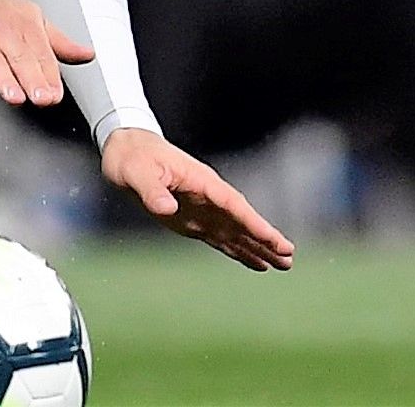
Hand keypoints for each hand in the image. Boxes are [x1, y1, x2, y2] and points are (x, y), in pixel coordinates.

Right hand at [0, 0, 92, 107]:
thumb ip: (57, 44)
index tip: (54, 94)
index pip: (41, 54)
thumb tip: (87, 55)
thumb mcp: (31, 20)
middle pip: (19, 58)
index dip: (49, 76)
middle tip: (41, 97)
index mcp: (26, 26)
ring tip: (15, 96)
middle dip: (31, 79)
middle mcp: (2, 31)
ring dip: (5, 79)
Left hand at [104, 128, 296, 269]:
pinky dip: (239, 250)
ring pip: (237, 232)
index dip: (254, 224)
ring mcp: (203, 210)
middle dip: (265, 239)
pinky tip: (256, 262)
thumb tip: (166, 209)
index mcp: (201, 182)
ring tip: (283, 265)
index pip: (233, 205)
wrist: (126, 150)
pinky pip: (222, 238)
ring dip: (258, 248)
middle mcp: (208, 198)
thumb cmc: (132, 157)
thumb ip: (151, 189)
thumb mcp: (136, 171)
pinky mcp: (193, 221)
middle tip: (289, 258)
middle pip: (242, 221)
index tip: (275, 240)